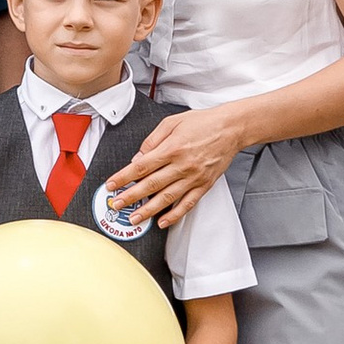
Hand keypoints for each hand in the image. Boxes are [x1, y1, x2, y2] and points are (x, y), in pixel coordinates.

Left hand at [100, 104, 243, 230]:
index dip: (123, 177)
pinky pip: (187, 204)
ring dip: (148, 210)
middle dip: (130, 197)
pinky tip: (163, 221)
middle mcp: (182, 165)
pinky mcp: (204, 185)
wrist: (231, 128)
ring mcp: (193, 177)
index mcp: (171, 148)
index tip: (111, 185)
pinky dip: (174, 215)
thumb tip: (138, 157)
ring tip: (135, 218)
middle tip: (117, 205)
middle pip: (150, 185)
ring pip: (166, 198)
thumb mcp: (172, 122)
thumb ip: (152, 140)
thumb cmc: (203, 123)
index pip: (141, 167)